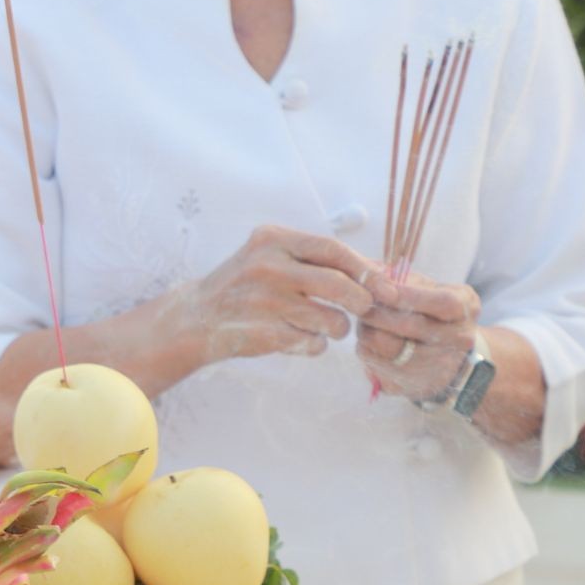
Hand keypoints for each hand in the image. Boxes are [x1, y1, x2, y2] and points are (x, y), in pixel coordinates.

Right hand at [166, 224, 376, 369]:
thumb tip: (378, 271)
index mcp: (272, 240)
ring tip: (321, 324)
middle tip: (364, 309)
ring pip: (333, 320)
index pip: (333, 250)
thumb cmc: (246, 285)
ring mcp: (266, 302)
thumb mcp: (271, 256)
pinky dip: (315, 344)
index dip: (367, 270)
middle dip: (362, 302)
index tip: (388, 288)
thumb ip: (316, 260)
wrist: (197, 317)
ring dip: (337, 328)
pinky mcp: (267, 333)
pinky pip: (315, 344)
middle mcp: (268, 266)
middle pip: (340, 285)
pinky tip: (296, 336)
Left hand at [356, 270, 480, 403]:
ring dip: (367, 332)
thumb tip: (363, 267)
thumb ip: (398, 276)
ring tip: (365, 322)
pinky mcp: (416, 387)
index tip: (381, 289)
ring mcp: (440, 367)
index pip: (441, 303)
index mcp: (464, 309)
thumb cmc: (429, 311)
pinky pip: (378, 367)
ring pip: (389, 348)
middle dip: (377, 313)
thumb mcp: (427, 287)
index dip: (409, 295)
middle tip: (359, 303)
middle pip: (411, 327)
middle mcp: (458, 340)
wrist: (450, 357)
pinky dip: (367, 351)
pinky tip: (369, 342)